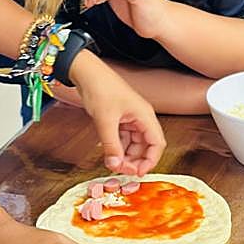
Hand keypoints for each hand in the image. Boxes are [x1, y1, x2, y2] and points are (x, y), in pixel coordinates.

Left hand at [73, 55, 165, 174]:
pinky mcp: (120, 119)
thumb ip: (111, 146)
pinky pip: (123, 138)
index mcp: (145, 116)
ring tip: (113, 163)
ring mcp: (131, 118)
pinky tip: (109, 153)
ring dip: (125, 155)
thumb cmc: (100, 87)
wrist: (86, 71)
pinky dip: (117, 147)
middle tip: (121, 170)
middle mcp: (141, 118)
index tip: (138, 172)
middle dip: (135, 160)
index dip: (151, 160)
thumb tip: (115, 166)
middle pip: (146, 146)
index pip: (157, 144)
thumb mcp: (105, 120)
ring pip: (133, 144)